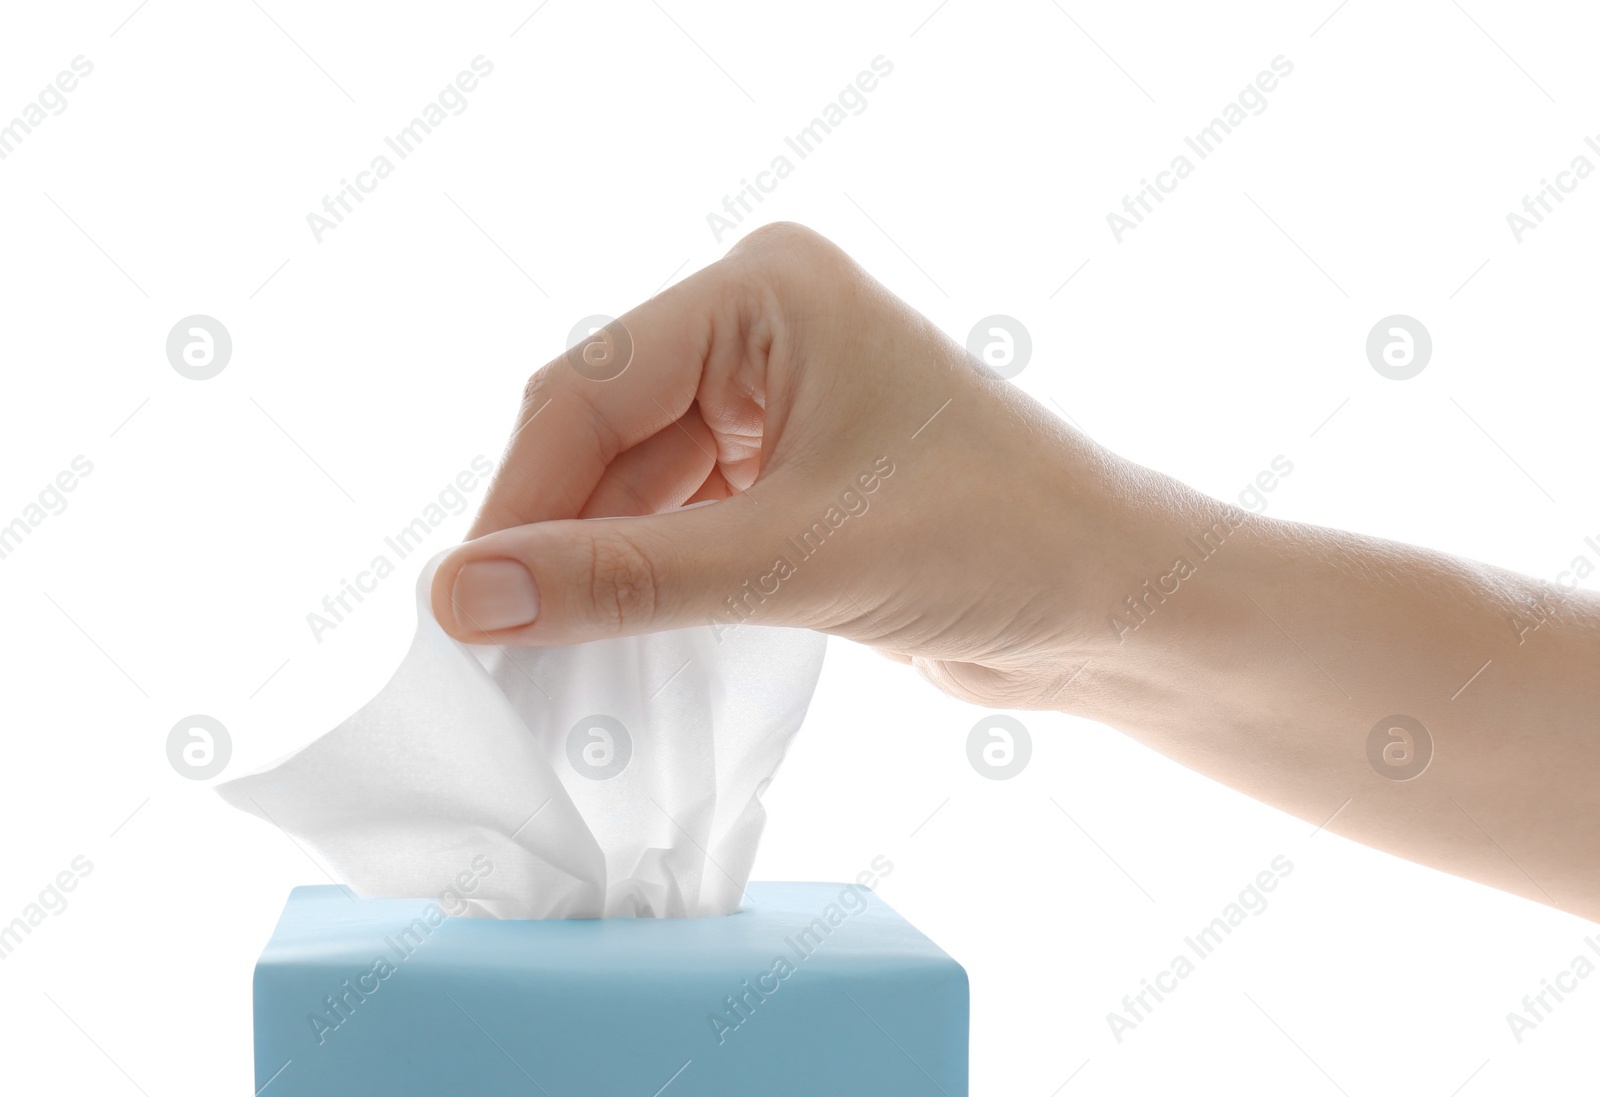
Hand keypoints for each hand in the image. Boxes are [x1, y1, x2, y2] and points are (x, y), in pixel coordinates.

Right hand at [429, 223, 1174, 707]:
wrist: (1117, 606)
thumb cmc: (1001, 542)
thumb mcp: (797, 559)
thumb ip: (627, 580)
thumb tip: (465, 598)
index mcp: (766, 292)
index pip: (591, 389)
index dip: (521, 501)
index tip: (463, 608)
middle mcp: (759, 331)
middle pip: (600, 435)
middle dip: (552, 537)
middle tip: (490, 646)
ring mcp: (771, 404)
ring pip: (629, 486)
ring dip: (591, 569)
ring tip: (539, 660)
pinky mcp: (783, 477)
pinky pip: (674, 523)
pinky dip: (640, 584)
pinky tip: (606, 643)